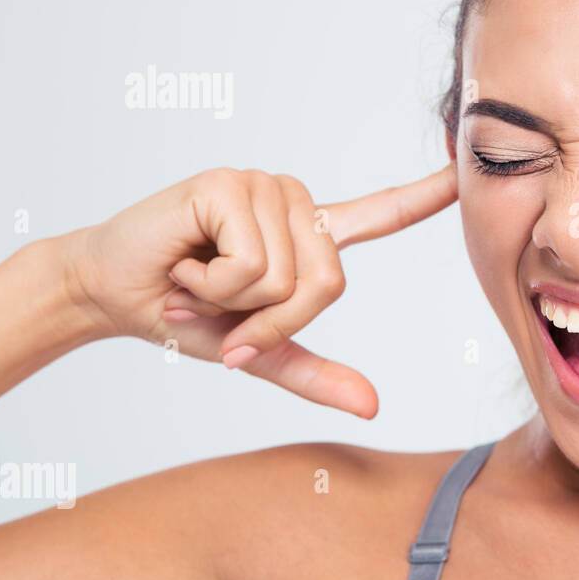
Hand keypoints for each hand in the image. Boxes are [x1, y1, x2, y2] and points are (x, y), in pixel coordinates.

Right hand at [62, 163, 458, 417]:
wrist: (111, 295)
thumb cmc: (186, 315)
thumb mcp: (260, 352)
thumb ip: (315, 372)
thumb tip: (373, 406)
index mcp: (309, 234)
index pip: (381, 213)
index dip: (426, 196)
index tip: (467, 173)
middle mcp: (294, 201)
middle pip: (328, 284)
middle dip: (270, 320)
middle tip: (218, 307)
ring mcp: (263, 188)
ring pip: (289, 278)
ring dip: (233, 303)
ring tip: (195, 282)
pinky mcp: (227, 185)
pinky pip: (250, 265)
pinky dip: (209, 284)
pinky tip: (181, 264)